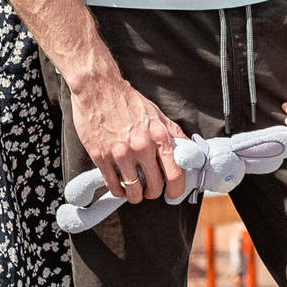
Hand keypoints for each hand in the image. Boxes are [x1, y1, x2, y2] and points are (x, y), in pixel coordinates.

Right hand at [69, 74, 186, 201]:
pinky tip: (120, 187)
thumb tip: (188, 147)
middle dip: (154, 193)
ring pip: (133, 190)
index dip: (176, 189)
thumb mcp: (157, 114)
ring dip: (136, 196)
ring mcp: (120, 154)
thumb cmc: (128, 101)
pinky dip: (118, 191)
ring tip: (135, 193)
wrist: (98, 89)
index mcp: (159, 137)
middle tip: (150, 191)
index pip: (174, 173)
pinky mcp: (101, 157)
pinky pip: (113, 185)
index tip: (172, 194)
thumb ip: (173, 132)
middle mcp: (142, 147)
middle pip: (154, 186)